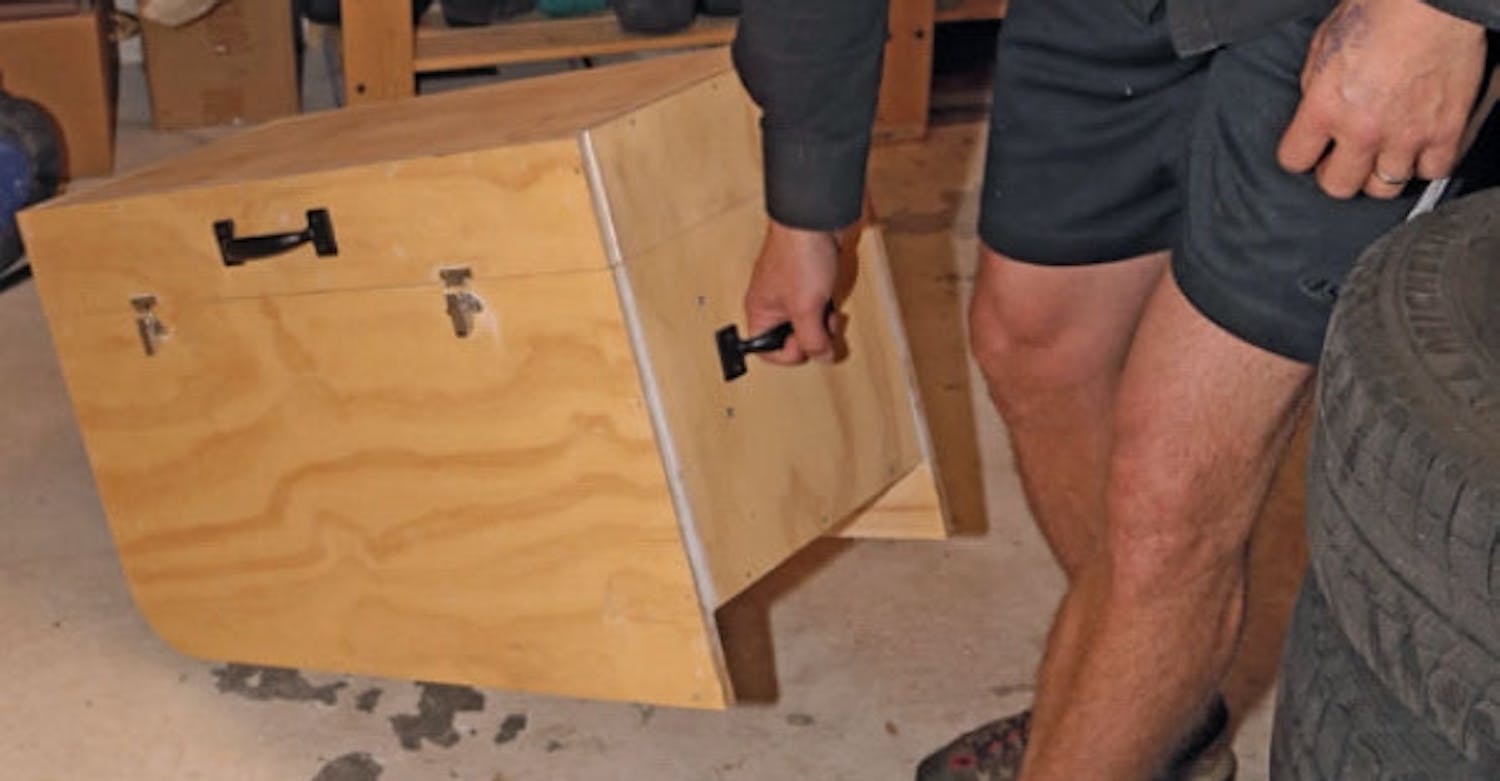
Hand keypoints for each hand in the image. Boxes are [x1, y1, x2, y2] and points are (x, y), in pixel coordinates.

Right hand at [743, 220, 839, 364]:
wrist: (815, 218)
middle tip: (821, 326)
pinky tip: (832, 294)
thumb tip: (822, 356)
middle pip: (790, 338)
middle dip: (811, 336)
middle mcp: (772, 303)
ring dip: (822, 322)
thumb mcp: (806, 308)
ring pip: (806, 323)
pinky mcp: (809, 280)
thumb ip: (813, 339)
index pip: (766, 351)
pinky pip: (818, 305)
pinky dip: (828, 306)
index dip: (788, 354)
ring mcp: (791, 291)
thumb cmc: (799, 254)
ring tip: (829, 309)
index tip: (806, 344)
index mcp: (760, 311)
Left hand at [1277, 0, 1485, 198]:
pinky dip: (1424, 164)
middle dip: (1337, 173)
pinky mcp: (1444, 131)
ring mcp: (1406, 134)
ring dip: (1380, 172)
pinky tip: (1418, 149)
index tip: (1310, 150)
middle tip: (1344, 156)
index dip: (1301, 155)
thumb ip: (1315, 89)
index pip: (1295, 160)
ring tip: (1382, 153)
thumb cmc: (1380, 11)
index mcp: (1325, 107)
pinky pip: (1431, 172)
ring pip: (1384, 187)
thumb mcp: (1323, 48)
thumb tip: (1315, 115)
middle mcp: (1363, 129)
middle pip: (1338, 186)